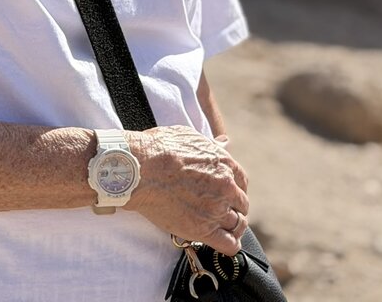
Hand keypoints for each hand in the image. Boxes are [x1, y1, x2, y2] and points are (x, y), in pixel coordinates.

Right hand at [125, 126, 248, 255]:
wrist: (139, 168)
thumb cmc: (158, 149)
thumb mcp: (189, 137)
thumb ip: (211, 145)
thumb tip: (225, 143)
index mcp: (224, 163)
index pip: (241, 182)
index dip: (233, 189)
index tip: (225, 193)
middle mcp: (225, 187)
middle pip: (241, 204)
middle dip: (232, 207)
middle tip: (217, 209)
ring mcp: (215, 209)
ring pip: (237, 224)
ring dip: (230, 225)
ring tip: (218, 227)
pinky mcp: (202, 229)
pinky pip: (229, 244)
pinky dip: (229, 244)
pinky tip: (221, 241)